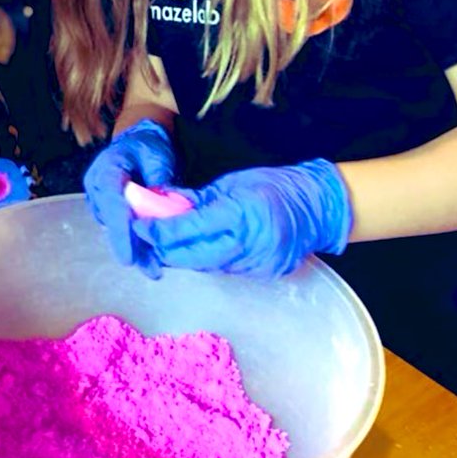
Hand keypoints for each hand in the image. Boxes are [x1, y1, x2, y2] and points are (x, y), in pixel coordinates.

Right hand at [83, 119, 175, 272]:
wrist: (138, 141)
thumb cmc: (147, 146)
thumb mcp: (157, 157)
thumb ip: (159, 180)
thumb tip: (167, 203)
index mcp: (106, 169)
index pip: (111, 202)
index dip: (120, 231)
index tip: (128, 257)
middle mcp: (97, 188)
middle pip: (112, 222)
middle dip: (131, 248)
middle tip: (152, 270)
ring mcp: (102, 201)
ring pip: (117, 230)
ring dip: (136, 250)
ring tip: (155, 269)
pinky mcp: (110, 211)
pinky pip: (123, 229)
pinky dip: (137, 243)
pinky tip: (152, 259)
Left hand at [132, 159, 351, 277]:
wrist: (318, 207)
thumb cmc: (274, 186)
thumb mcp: (232, 183)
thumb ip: (198, 199)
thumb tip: (163, 205)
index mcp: (240, 214)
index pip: (189, 228)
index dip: (159, 230)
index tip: (138, 227)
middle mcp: (249, 244)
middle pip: (192, 257)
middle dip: (164, 250)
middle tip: (145, 240)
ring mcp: (257, 264)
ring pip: (206, 266)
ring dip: (183, 257)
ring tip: (166, 244)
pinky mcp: (262, 274)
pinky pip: (224, 270)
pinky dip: (206, 260)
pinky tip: (196, 249)